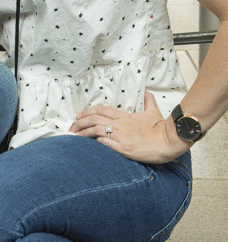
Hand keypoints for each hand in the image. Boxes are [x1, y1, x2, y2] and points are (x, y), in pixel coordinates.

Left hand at [70, 92, 188, 163]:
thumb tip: (148, 93)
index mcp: (125, 116)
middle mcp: (121, 125)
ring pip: (97, 130)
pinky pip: (106, 144)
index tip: (78, 114)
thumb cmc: (161, 128)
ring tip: (74, 135)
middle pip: (95, 119)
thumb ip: (148, 102)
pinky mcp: (124, 148)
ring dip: (83, 132)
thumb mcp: (153, 112)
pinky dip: (95, 142)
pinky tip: (88, 144)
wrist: (170, 140)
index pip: (102, 110)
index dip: (88, 111)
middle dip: (80, 121)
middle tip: (71, 126)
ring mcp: (121, 136)